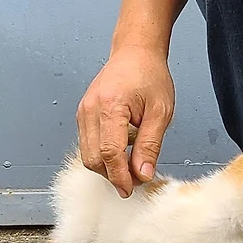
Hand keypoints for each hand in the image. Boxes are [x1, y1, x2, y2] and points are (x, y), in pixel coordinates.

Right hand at [76, 43, 175, 196]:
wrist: (135, 53)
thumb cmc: (149, 75)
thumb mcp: (160, 112)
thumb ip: (150, 145)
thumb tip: (142, 174)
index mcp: (111, 106)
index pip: (109, 153)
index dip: (119, 176)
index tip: (131, 189)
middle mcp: (90, 109)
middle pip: (93, 158)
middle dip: (113, 175)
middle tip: (136, 179)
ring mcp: (83, 111)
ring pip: (87, 154)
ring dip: (107, 167)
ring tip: (131, 164)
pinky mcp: (83, 114)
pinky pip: (87, 144)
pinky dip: (102, 155)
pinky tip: (122, 150)